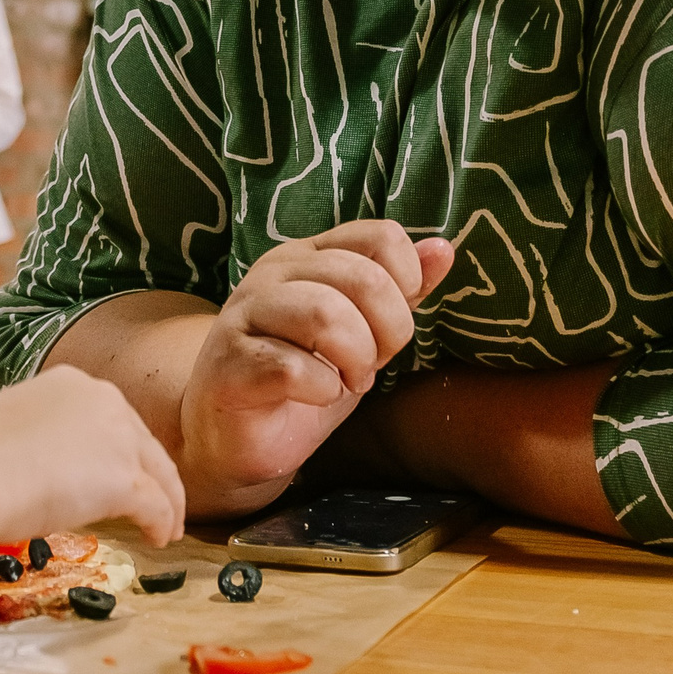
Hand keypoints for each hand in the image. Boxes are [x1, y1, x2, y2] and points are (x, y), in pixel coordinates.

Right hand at [0, 365, 184, 548]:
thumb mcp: (12, 428)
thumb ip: (43, 437)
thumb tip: (44, 461)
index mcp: (71, 382)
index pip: (112, 417)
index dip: (123, 448)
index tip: (124, 471)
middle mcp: (103, 400)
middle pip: (143, 443)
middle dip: (152, 475)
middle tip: (156, 502)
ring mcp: (118, 439)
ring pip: (159, 474)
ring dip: (167, 503)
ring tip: (167, 527)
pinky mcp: (125, 480)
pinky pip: (158, 506)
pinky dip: (164, 524)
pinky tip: (160, 539)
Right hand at [181, 220, 453, 515]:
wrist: (237, 436)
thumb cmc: (302, 378)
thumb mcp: (363, 332)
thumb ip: (399, 291)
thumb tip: (442, 249)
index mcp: (308, 255)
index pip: (380, 237)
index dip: (405, 287)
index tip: (386, 327)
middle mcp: (273, 273)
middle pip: (363, 277)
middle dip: (386, 333)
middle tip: (369, 364)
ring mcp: (245, 313)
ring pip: (325, 314)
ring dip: (354, 361)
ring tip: (345, 380)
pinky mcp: (230, 362)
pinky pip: (292, 368)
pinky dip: (322, 391)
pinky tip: (315, 396)